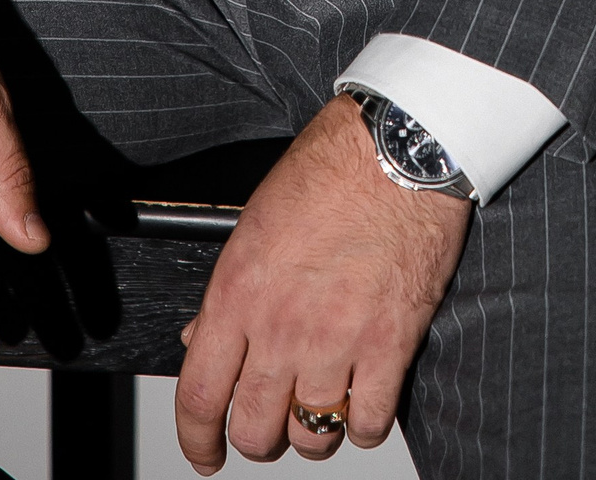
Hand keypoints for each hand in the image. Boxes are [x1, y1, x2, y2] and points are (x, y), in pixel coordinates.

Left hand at [174, 95, 469, 470]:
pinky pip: (370, 422)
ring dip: (316, 432)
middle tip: (272, 426)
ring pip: (313, 436)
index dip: (197, 441)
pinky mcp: (390, 344)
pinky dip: (366, 424)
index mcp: (238, 294)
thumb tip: (200, 339)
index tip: (205, 453)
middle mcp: (281, 327)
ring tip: (324, 407)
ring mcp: (336, 341)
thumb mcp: (256, 222)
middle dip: (258, 440)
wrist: (398, 147)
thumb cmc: (331, 168)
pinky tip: (366, 400)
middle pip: (254, 430)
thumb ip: (230, 291)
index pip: (198, 398)